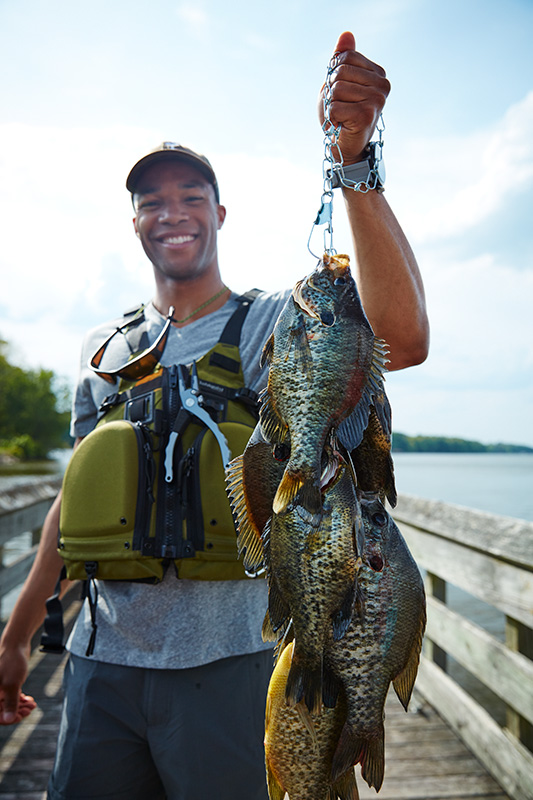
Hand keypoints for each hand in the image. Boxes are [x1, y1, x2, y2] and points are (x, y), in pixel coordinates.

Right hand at [0, 642, 31, 724]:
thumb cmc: (11, 662)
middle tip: (30, 709)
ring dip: (20, 707)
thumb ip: (10, 703)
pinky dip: (20, 700)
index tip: (21, 716)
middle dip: (16, 712)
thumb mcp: (12, 685)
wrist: (16, 645)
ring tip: (32, 705)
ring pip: (8, 705)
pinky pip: (11, 698)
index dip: (8, 719)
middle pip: (2, 711)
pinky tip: (30, 700)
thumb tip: (9, 719)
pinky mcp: (5, 685)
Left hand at [318, 32, 389, 163]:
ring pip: (337, 89)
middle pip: (340, 72)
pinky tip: (342, 124)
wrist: (344, 146)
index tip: (341, 92)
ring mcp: (377, 100)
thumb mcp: (340, 82)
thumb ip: (343, 59)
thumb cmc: (341, 114)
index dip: (335, 74)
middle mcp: (382, 86)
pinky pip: (335, 106)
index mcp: (379, 74)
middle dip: (332, 91)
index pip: (346, 57)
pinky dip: (332, 117)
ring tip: (342, 116)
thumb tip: (347, 34)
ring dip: (332, 105)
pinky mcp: (367, 115)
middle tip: (341, 107)